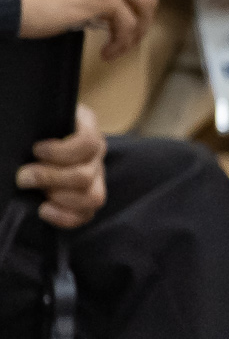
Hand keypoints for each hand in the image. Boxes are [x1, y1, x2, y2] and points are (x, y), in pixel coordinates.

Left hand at [17, 105, 105, 229]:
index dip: (62, 151)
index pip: (88, 143)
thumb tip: (25, 145)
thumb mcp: (34, 121)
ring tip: (39, 195)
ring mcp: (96, 176)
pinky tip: (44, 210)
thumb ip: (31, 127)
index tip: (36, 150)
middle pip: (85, 175)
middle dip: (50, 179)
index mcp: (86, 126)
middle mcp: (96, 153)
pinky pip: (86, 215)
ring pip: (93, 197)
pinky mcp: (88, 197)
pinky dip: (65, 217)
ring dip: (61, 199)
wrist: (32, 143)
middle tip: (23, 177)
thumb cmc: (30, 129)